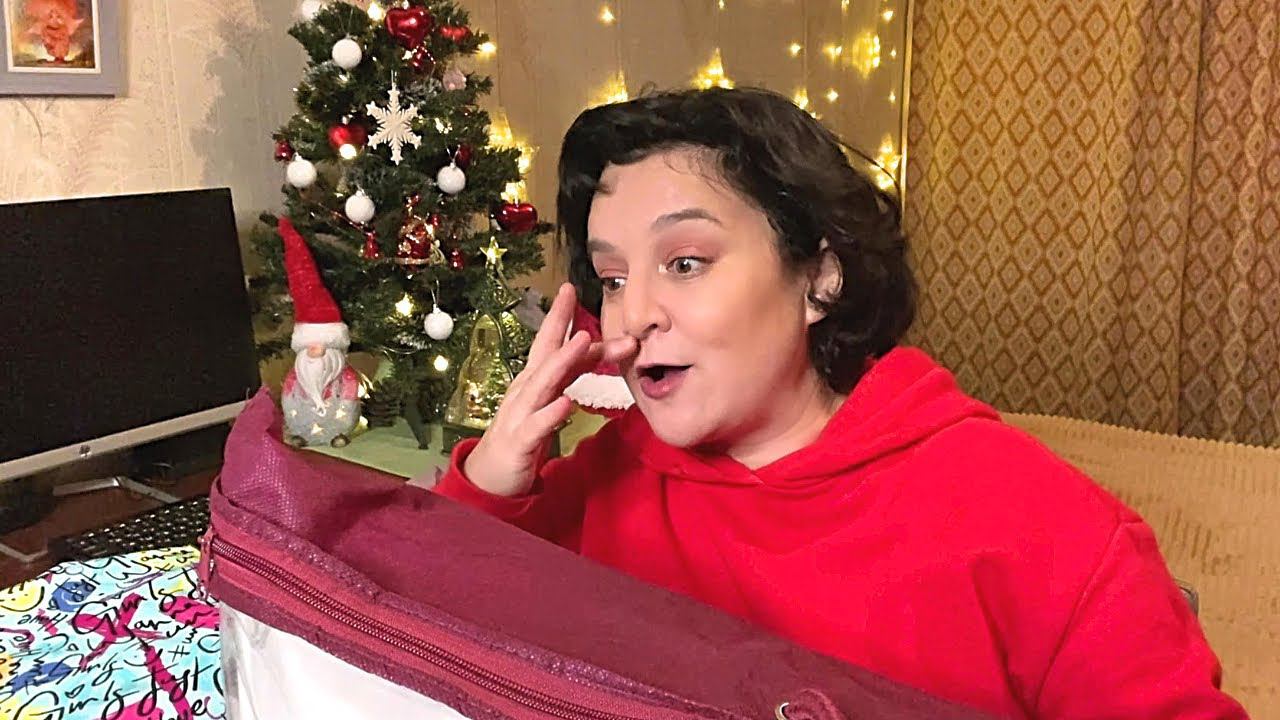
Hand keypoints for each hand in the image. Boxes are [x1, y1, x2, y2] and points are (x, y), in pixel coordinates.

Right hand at [463, 283, 636, 496]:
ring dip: (562, 361)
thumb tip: (599, 347)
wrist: (491, 474)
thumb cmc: (524, 432)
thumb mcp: (551, 397)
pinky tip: (567, 403)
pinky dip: (552, 413)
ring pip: (543, 384)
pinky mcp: (521, 442)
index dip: (559, 316)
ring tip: (582, 341)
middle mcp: (525, 390)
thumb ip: (573, 373)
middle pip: (545, 354)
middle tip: (572, 298)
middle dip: (559, 325)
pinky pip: (538, 426)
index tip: (570, 288)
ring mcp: (521, 414)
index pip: (548, 343)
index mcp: (534, 379)